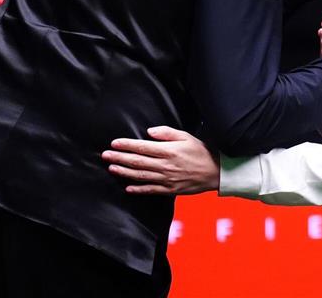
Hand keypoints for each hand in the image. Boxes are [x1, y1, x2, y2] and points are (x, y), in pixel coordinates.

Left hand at [102, 127, 218, 194]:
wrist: (215, 172)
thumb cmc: (201, 152)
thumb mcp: (186, 136)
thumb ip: (167, 133)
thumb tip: (149, 132)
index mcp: (169, 150)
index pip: (142, 147)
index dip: (127, 145)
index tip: (114, 143)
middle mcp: (165, 165)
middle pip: (137, 161)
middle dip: (120, 157)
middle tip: (105, 155)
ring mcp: (166, 179)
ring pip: (141, 175)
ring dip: (124, 172)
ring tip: (112, 168)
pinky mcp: (169, 189)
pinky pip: (150, 190)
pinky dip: (138, 189)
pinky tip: (127, 187)